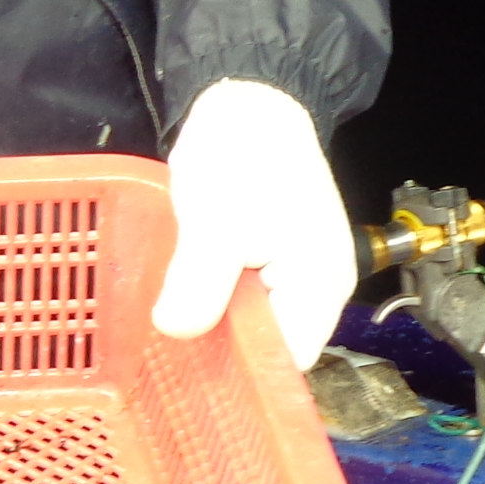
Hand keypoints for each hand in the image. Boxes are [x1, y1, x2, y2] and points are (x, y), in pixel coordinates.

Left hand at [151, 78, 357, 366]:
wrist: (250, 100)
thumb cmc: (242, 152)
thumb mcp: (215, 221)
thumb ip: (200, 282)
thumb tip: (176, 330)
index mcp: (318, 286)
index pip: (286, 364)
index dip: (242, 378)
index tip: (189, 383)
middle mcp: (315, 289)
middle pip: (270, 349)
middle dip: (222, 354)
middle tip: (166, 361)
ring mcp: (294, 274)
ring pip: (250, 323)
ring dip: (212, 325)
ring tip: (167, 332)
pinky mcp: (269, 260)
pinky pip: (241, 298)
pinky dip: (210, 301)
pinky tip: (176, 302)